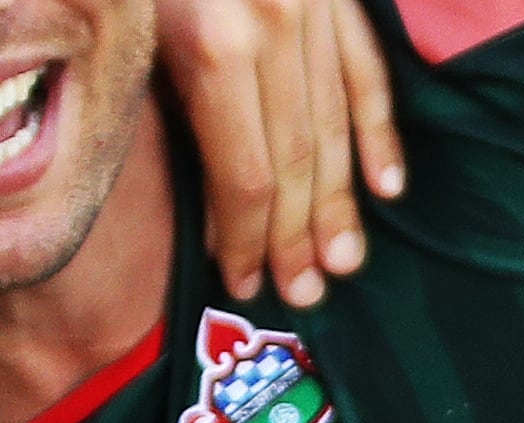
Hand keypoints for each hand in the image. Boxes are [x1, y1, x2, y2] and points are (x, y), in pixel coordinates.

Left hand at [158, 0, 407, 305]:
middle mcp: (276, 29)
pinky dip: (378, 129)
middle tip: (303, 293)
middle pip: (295, 158)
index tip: (244, 283)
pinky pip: (365, 68)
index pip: (245, 173)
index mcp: (217, 46)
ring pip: (334, 123)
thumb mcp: (136, 39)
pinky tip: (387, 186)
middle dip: (296, 234)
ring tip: (343, 260)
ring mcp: (315, 7)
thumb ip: (177, 120)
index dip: (246, 238)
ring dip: (340, 200)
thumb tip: (215, 225)